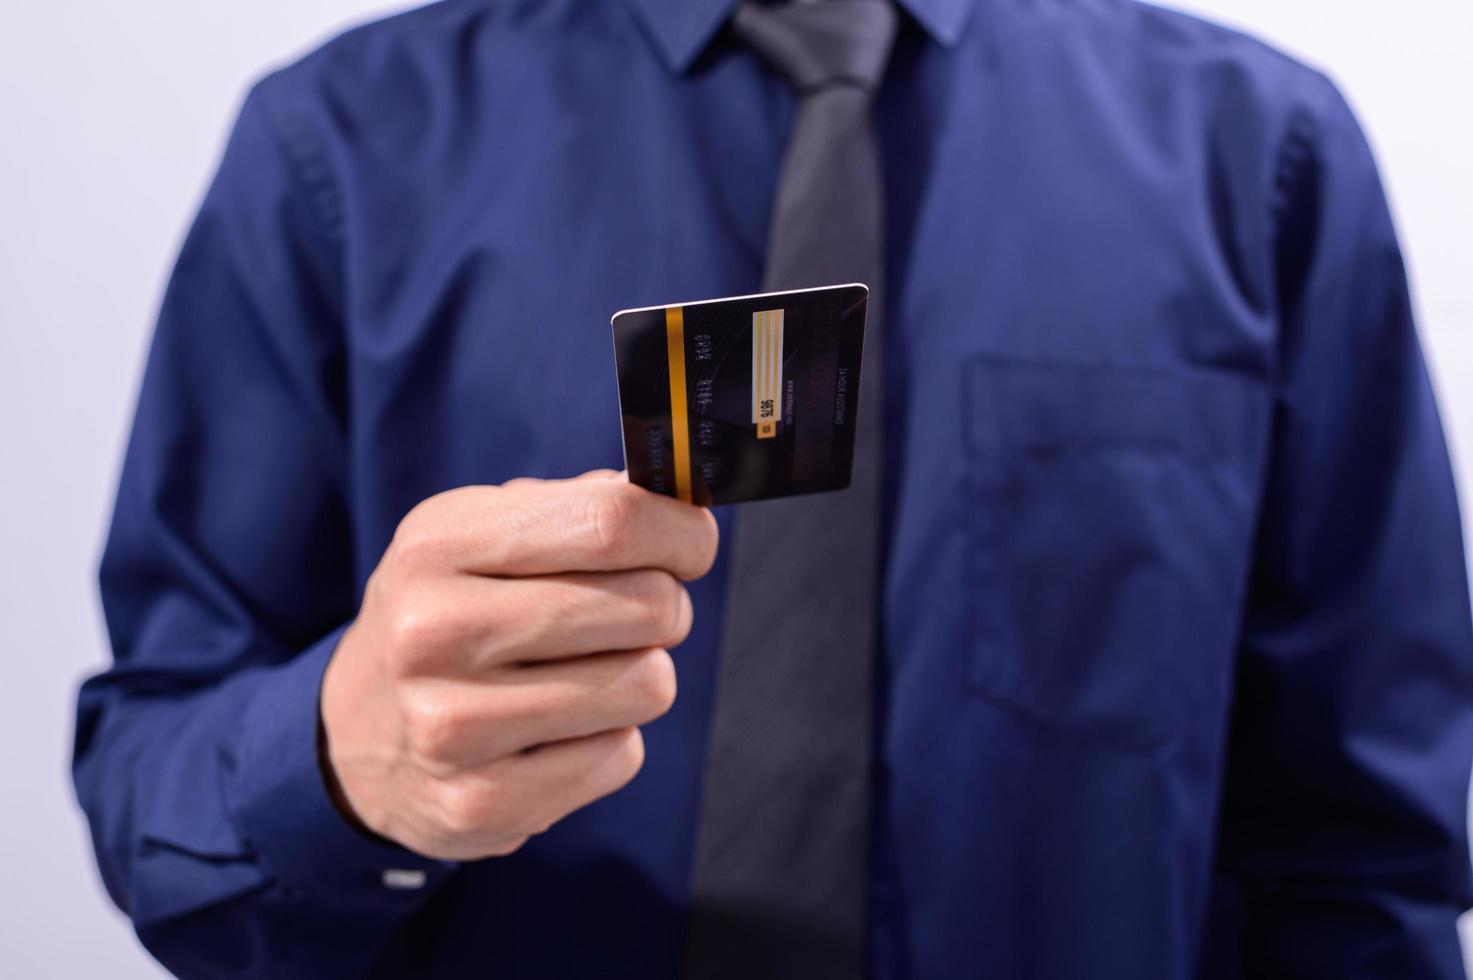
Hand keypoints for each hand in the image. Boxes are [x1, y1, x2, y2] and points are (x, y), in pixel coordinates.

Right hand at [320, 471, 718, 859]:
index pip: (610, 523)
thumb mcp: (481, 535)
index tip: (692, 543)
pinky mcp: (481, 805)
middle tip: (636, 612)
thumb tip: (681, 497)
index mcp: (438, 545)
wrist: (356, 735)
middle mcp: (433, 632)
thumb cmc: (449, 612)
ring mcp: (452, 726)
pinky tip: (555, 731)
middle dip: (665, 605)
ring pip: (646, 685)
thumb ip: (578, 506)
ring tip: (586, 672)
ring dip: (639, 675)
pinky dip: (609, 740)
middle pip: (646, 606)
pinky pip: (621, 757)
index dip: (680, 531)